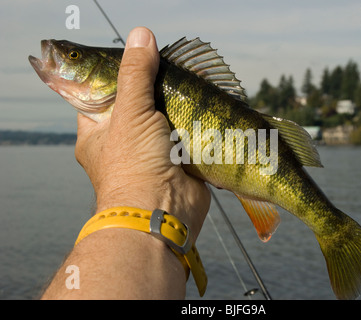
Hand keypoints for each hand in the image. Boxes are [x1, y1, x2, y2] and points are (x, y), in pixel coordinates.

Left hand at [75, 27, 209, 240]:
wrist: (162, 214)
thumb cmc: (133, 167)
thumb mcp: (130, 112)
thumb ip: (136, 73)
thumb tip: (141, 35)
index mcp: (97, 131)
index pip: (100, 93)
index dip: (115, 75)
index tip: (135, 58)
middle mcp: (123, 142)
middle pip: (137, 104)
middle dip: (155, 88)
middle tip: (169, 68)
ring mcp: (151, 153)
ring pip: (164, 119)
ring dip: (177, 104)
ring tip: (191, 83)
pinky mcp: (176, 161)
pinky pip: (185, 136)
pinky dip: (194, 124)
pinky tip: (204, 107)